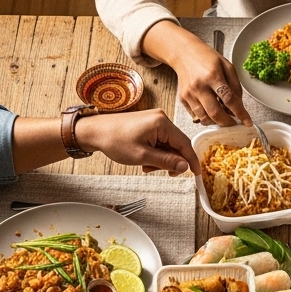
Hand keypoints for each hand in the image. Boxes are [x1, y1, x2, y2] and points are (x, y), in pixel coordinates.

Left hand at [79, 109, 198, 174]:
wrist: (94, 131)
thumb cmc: (115, 140)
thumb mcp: (142, 156)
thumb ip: (166, 162)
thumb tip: (185, 166)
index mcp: (162, 123)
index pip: (184, 143)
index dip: (191, 160)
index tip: (196, 173)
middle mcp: (161, 118)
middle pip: (177, 144)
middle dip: (169, 161)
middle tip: (157, 171)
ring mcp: (154, 120)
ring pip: (167, 144)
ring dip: (160, 158)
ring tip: (145, 165)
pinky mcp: (148, 124)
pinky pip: (159, 140)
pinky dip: (155, 152)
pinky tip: (144, 158)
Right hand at [151, 22, 250, 126]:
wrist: (184, 53)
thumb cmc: (207, 58)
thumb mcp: (227, 66)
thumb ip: (235, 86)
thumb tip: (239, 105)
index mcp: (213, 76)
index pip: (229, 99)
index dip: (240, 113)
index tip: (248, 122)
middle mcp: (199, 86)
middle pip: (215, 113)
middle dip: (228, 122)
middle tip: (234, 123)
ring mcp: (189, 94)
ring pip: (204, 118)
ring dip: (216, 122)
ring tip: (223, 117)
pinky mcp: (182, 99)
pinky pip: (195, 116)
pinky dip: (206, 118)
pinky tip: (211, 111)